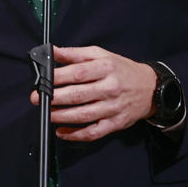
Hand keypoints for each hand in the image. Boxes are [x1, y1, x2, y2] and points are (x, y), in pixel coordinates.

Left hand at [32, 44, 157, 141]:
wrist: (149, 88)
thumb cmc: (122, 70)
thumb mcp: (101, 54)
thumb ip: (75, 54)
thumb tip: (51, 52)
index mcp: (106, 68)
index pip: (77, 73)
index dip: (57, 77)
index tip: (42, 79)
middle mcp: (110, 88)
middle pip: (78, 95)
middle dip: (54, 97)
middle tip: (37, 98)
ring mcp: (113, 108)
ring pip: (83, 115)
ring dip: (61, 116)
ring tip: (47, 113)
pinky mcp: (114, 124)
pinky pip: (93, 132)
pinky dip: (76, 134)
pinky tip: (62, 132)